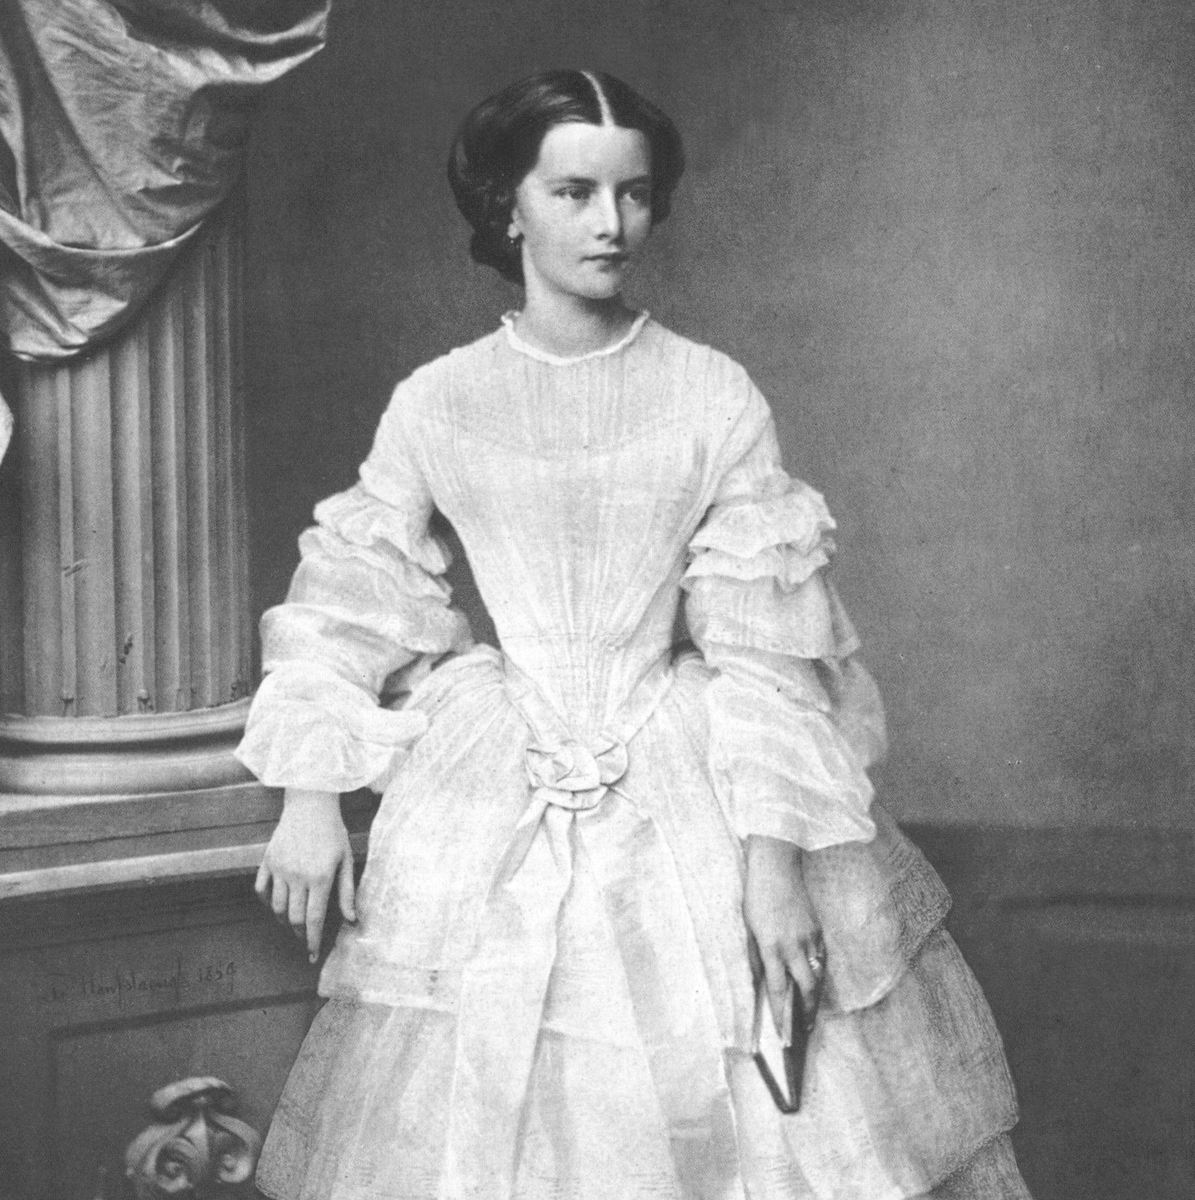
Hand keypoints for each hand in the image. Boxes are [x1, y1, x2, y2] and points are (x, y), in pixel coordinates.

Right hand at [255, 789, 355, 962]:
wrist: (311, 803)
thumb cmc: (333, 832)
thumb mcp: (346, 860)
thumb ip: (346, 892)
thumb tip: (352, 920)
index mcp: (320, 877)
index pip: (314, 919)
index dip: (313, 941)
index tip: (312, 956)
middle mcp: (297, 876)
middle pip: (295, 918)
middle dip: (300, 934)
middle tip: (305, 939)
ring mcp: (279, 869)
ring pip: (277, 907)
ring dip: (285, 920)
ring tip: (294, 923)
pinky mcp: (267, 861)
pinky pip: (261, 890)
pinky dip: (266, 902)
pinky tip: (276, 904)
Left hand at [743, 835, 825, 1034]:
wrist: (775, 867)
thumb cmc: (755, 897)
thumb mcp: (748, 928)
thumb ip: (754, 957)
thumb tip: (758, 981)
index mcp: (771, 947)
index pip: (779, 990)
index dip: (782, 1016)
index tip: (784, 1036)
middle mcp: (793, 945)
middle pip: (807, 988)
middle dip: (808, 1012)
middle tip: (805, 1029)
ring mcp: (809, 937)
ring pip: (818, 974)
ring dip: (816, 995)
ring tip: (811, 1011)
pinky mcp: (818, 928)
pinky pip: (822, 957)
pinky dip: (820, 972)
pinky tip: (816, 981)